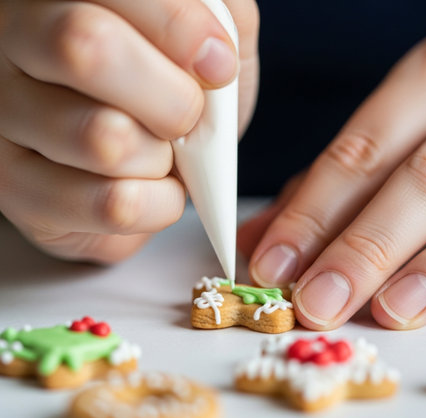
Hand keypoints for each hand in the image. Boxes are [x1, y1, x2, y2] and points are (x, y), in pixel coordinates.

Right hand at [0, 0, 258, 262]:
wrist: (137, 155)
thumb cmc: (163, 88)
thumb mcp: (189, 35)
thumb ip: (206, 15)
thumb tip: (213, 51)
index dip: (179, 27)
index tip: (218, 64)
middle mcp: (12, 45)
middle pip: (88, 49)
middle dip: (173, 98)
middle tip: (188, 118)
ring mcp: (6, 121)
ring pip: (103, 138)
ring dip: (160, 157)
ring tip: (160, 156)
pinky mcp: (21, 189)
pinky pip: (110, 205)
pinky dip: (158, 204)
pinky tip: (153, 191)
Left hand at [238, 29, 425, 329]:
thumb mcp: (389, 130)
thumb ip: (323, 181)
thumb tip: (255, 237)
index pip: (359, 151)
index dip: (312, 213)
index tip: (271, 263)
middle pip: (418, 180)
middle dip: (360, 247)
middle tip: (314, 301)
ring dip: (424, 268)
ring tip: (383, 311)